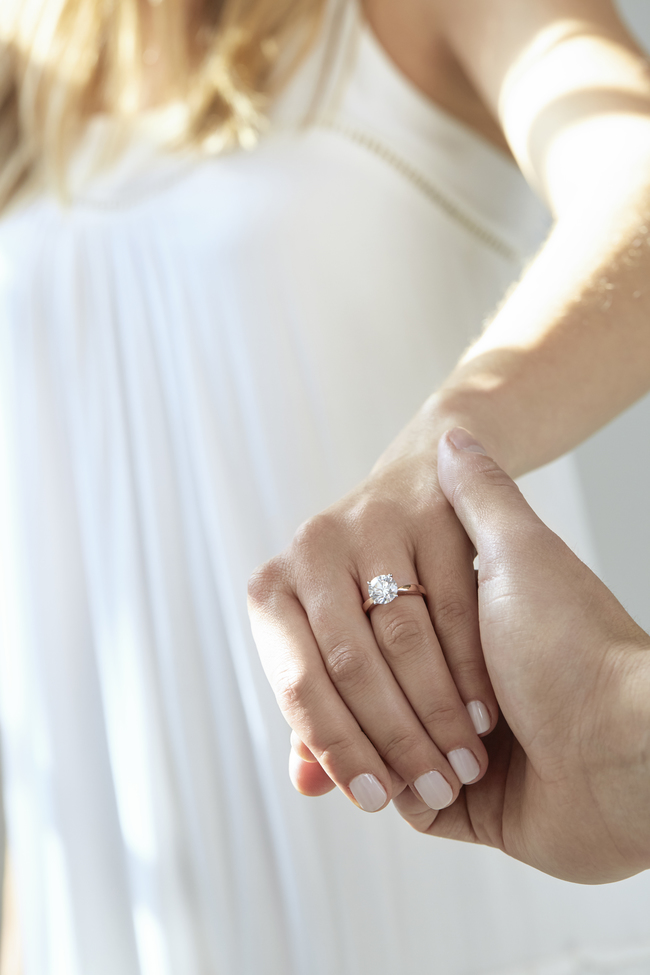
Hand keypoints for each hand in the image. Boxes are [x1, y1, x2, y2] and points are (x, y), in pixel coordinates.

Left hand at [248, 441, 498, 813]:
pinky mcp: (429, 514)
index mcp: (272, 591)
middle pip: (351, 664)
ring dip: (438, 712)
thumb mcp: (327, 639)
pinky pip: (453, 605)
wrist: (416, 491)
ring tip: (463, 764)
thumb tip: (310, 786)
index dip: (336, 748)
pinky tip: (484, 713)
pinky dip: (469, 668)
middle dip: (396, 739)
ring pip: (404, 638)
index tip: (375, 799)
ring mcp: (371, 526)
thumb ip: (317, 710)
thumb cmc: (360, 587)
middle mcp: (311, 551)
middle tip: (434, 788)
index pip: (297, 683)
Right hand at [394, 428, 649, 882]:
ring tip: (392, 750)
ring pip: (373, 744)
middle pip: (366, 687)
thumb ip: (480, 495)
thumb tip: (454, 434)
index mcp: (462, 624)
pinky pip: (401, 799)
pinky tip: (386, 785)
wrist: (630, 755)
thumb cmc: (574, 648)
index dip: (352, 633)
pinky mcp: (458, 802)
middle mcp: (451, 680)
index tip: (343, 622)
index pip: (374, 623)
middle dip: (364, 704)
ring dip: (375, 749)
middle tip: (368, 700)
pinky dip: (389, 789)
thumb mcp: (519, 555)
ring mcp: (450, 742)